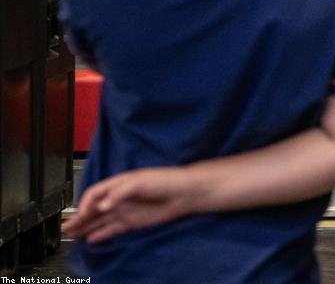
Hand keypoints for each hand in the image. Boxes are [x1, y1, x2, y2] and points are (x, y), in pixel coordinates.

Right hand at [64, 167, 194, 243]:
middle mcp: (119, 198)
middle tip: (65, 228)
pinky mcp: (133, 221)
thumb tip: (102, 206)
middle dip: (79, 218)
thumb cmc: (164, 180)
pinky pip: (112, 229)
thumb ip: (119, 193)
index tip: (81, 214)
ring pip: (100, 220)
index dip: (85, 204)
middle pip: (94, 209)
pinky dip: (101, 234)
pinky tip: (91, 239)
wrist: (184, 193)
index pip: (95, 194)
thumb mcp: (140, 182)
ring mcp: (125, 210)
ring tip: (72, 235)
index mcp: (118, 183)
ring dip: (86, 227)